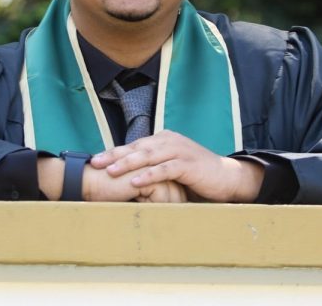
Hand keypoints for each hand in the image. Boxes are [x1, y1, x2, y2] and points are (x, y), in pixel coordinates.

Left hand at [89, 130, 263, 202]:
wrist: (226, 177)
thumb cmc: (196, 175)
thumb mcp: (172, 166)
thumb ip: (154, 165)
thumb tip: (129, 174)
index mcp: (164, 139)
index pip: (135, 145)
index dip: (115, 152)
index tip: (95, 160)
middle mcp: (170, 140)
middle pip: (138, 147)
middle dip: (115, 155)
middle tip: (96, 162)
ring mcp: (180, 150)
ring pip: (149, 156)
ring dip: (128, 163)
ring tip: (111, 171)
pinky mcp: (188, 164)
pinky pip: (165, 169)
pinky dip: (149, 175)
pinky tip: (135, 181)